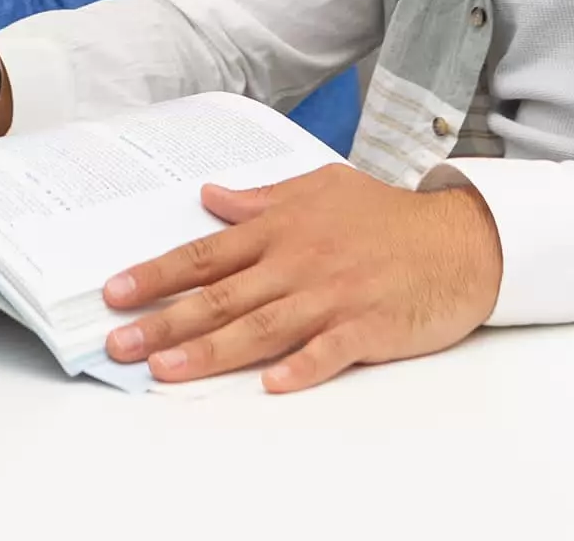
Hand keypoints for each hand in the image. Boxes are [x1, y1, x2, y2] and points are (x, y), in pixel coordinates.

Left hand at [100, 165, 501, 392]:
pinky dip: (300, 368)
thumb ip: (260, 199)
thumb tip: (209, 196)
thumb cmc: (385, 216)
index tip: (115, 294)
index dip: (156, 275)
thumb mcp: (318, 188)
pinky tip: (270, 385)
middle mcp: (296, 263)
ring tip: (166, 370)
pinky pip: (328, 353)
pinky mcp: (367, 327)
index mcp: (279, 230)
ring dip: (211, 351)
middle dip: (164, 322)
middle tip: (120, 344)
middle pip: (220, 297)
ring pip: (260, 328)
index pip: (204, 255)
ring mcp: (331, 297)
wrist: (457, 240)